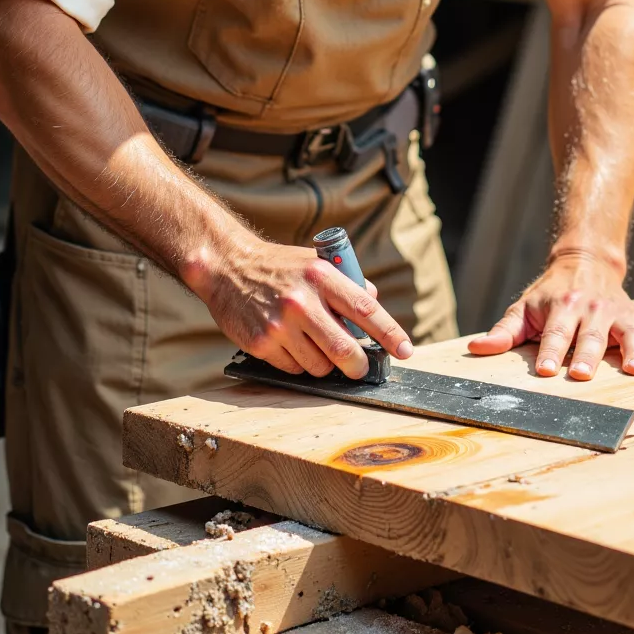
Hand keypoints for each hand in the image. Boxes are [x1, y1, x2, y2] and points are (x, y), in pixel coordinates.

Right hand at [201, 230, 413, 380]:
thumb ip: (347, 283)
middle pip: (344, 350)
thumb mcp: (316, 263)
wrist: (228, 267)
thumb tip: (374, 303)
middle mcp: (302, 301)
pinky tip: (291, 345)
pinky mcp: (261, 343)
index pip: (366, 309)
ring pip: (320, 366)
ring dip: (324, 364)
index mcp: (322, 277)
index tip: (405, 350)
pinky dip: (299, 364)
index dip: (390, 333)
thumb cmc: (279, 267)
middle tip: (359, 367)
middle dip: (358, 365)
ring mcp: (280, 325)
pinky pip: (294, 370)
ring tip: (313, 345)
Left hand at [467, 249, 633, 378]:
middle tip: (581, 374)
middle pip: (589, 335)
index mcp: (561, 306)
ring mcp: (616, 312)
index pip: (554, 333)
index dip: (548, 352)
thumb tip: (476, 348)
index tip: (544, 371)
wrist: (584, 261)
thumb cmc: (550, 294)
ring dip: (631, 350)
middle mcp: (590, 308)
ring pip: (626, 332)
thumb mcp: (524, 307)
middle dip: (586, 355)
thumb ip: (504, 331)